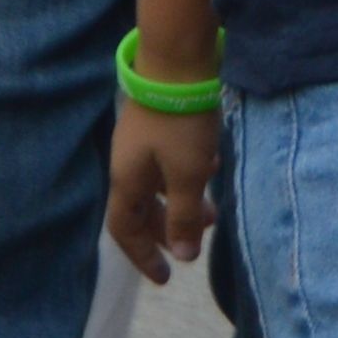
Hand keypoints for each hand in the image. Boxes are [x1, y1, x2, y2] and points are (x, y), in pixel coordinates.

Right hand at [108, 97, 219, 285]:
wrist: (177, 59)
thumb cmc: (181, 123)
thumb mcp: (187, 175)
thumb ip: (183, 215)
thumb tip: (182, 256)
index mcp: (126, 180)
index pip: (124, 230)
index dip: (142, 256)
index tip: (165, 277)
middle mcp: (128, 162)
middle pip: (142, 208)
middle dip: (167, 230)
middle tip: (193, 245)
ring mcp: (142, 140)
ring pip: (159, 183)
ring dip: (183, 202)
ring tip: (213, 212)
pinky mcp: (159, 121)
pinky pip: (169, 160)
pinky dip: (188, 174)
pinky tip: (213, 166)